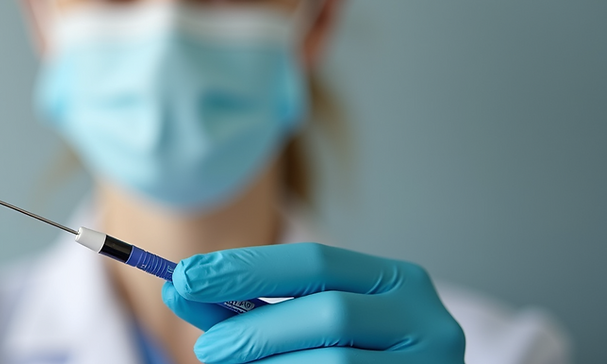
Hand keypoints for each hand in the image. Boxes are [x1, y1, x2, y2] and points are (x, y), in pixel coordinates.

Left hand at [163, 243, 464, 362]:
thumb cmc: (353, 358)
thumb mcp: (307, 324)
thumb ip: (253, 308)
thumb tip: (182, 287)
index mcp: (398, 279)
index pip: (314, 260)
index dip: (247, 267)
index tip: (186, 275)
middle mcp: (426, 318)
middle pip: (328, 310)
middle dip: (256, 324)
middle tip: (205, 346)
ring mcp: (431, 363)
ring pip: (336, 360)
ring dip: (271, 361)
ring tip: (228, 362)